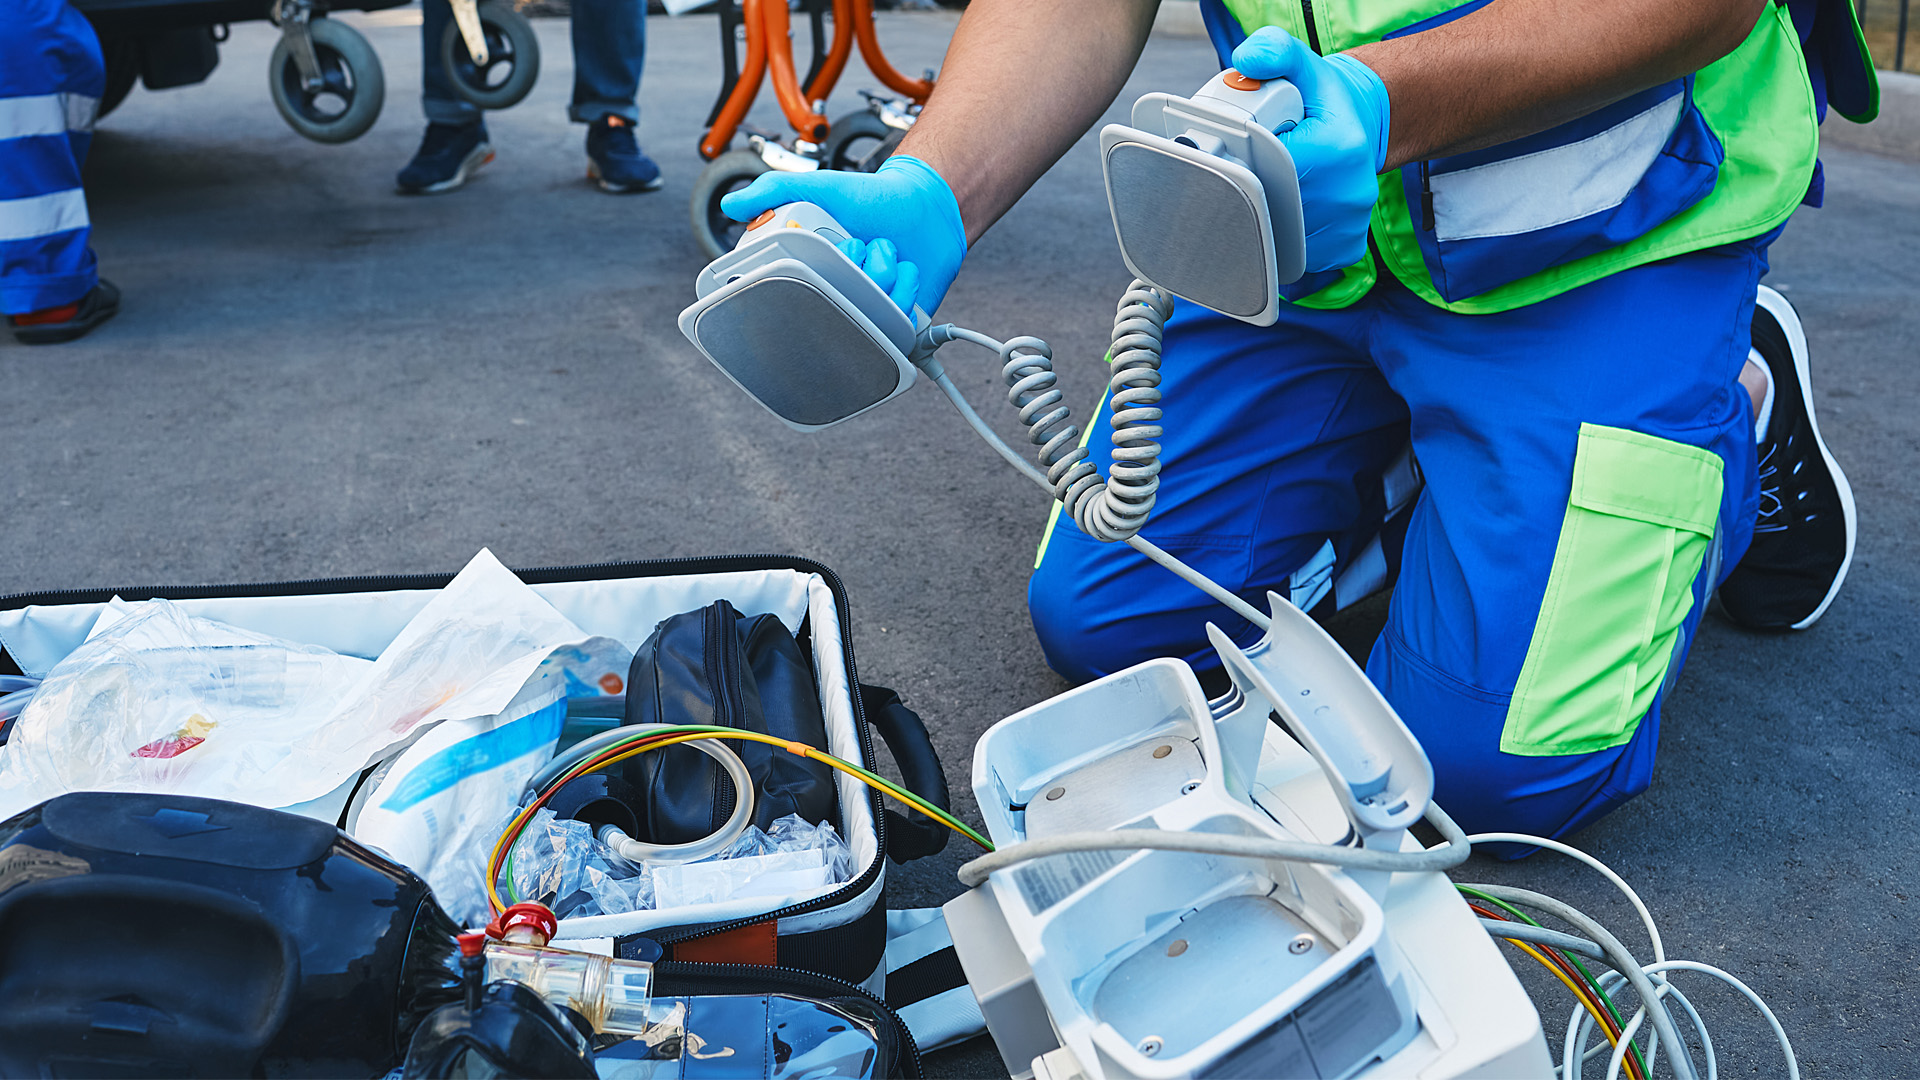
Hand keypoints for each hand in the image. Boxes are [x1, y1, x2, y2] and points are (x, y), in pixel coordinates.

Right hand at [721, 155, 967, 315]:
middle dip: (851, 267)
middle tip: (858, 242)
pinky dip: (906, 288)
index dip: (811, 274)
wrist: (926, 203)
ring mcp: (868, 308)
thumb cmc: (872, 196)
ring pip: (869, 311)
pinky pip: (898, 322)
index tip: (826, 252)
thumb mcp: (817, 186)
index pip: (795, 296)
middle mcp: (837, 293)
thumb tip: (730, 206)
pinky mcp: (899, 320)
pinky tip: (905, 268)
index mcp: (812, 271)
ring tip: (884, 250)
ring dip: (883, 272)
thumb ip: (773, 190)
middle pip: (835, 304)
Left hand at [1230, 28, 1390, 272]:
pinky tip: (1282, 214)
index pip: (1270, 172)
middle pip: (1271, 210)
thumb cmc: (1322, 101)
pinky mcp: (1345, 247)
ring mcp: (1350, 224)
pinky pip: (1298, 259)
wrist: (1364, 126)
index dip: (1243, 167)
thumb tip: (1245, 61)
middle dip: (1249, 194)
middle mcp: (1350, 192)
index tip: (1232, 160)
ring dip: (1263, 220)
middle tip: (1244, 173)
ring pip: (1281, 240)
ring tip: (1267, 190)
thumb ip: (1272, 51)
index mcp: (1337, 149)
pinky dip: (1282, 241)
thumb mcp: (1300, 63)